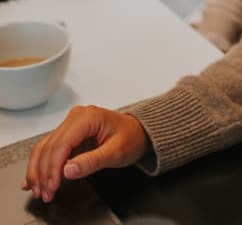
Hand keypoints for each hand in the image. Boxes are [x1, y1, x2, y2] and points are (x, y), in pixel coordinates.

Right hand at [22, 105, 147, 203]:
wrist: (138, 132)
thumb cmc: (131, 138)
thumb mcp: (116, 152)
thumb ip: (92, 161)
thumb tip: (67, 170)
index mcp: (88, 117)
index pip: (61, 144)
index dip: (52, 168)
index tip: (52, 187)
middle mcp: (76, 117)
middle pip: (49, 146)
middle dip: (43, 173)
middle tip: (45, 194)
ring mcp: (71, 124)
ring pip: (44, 147)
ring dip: (38, 170)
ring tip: (38, 190)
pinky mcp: (68, 133)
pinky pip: (49, 148)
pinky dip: (40, 164)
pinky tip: (32, 179)